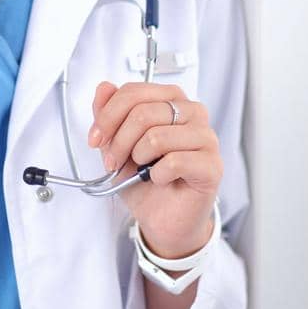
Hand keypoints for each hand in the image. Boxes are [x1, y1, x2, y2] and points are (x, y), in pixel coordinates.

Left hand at [88, 81, 220, 258]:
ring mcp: (206, 138)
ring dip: (139, 159)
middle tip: (114, 162)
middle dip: (119, 142)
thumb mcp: (117, 145)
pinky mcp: (212, 165)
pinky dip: (158, 175)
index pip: (135, 92)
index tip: (95, 138)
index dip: (108, 116)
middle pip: (143, 113)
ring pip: (156, 136)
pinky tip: (160, 179)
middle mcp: (192, 113)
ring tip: (143, 170)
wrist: (162, 219)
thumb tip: (104, 89)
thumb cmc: (145, 181)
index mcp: (171, 100)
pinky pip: (174, 162)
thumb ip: (109, 115)